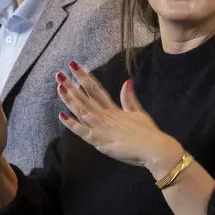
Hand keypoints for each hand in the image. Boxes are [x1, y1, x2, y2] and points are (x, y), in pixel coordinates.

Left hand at [57, 62, 179, 170]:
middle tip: (59, 74)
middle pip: (86, 97)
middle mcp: (106, 115)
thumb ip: (129, 99)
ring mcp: (102, 128)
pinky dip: (72, 124)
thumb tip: (127, 81)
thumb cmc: (148, 133)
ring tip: (60, 87)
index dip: (84, 77)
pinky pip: (83, 132)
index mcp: (114, 109)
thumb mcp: (138, 113)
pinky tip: (62, 116)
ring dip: (70, 99)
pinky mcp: (101, 141)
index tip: (75, 66)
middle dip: (72, 85)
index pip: (96, 89)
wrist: (155, 148)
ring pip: (82, 111)